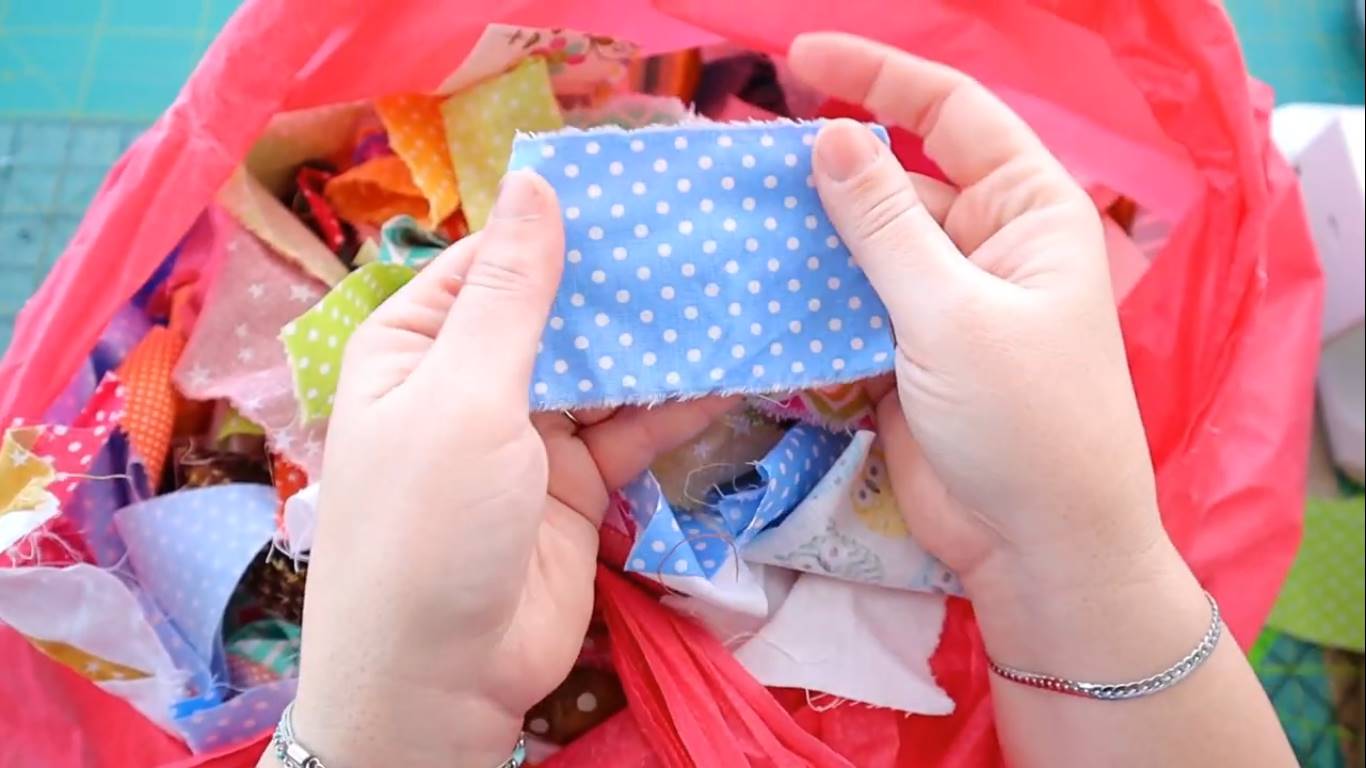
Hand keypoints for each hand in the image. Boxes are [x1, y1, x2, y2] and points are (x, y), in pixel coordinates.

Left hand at [290, 171, 730, 765]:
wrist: (442, 682)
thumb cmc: (429, 528)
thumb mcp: (463, 398)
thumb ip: (511, 296)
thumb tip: (536, 185)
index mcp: (415, 343)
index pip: (493, 259)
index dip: (561, 222)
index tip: (641, 184)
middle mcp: (469, 377)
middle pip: (555, 308)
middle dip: (621, 277)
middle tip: (705, 229)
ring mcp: (525, 431)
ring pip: (601, 366)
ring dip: (658, 336)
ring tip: (733, 282)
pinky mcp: (575, 481)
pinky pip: (630, 427)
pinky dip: (677, 401)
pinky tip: (734, 365)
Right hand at [789, 34, 1199, 665]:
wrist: (1039, 550)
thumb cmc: (1025, 420)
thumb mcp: (953, 313)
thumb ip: (886, 226)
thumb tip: (831, 137)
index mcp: (1027, 211)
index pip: (952, 113)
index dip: (879, 75)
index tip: (800, 55)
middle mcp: (985, 244)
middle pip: (897, 178)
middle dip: (827, 168)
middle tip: (739, 161)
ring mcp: (941, 302)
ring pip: (863, 245)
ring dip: (806, 235)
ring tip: (730, 219)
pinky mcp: (903, 355)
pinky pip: (846, 306)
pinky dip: (804, 296)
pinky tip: (749, 284)